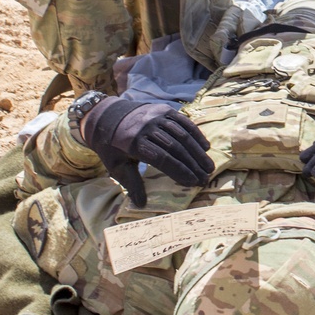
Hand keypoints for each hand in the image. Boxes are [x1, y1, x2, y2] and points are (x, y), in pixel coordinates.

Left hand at [80, 96, 214, 206]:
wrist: (105, 116)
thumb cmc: (112, 146)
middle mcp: (147, 127)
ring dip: (198, 151)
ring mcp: (156, 116)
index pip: (162, 159)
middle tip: (205, 178)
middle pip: (175, 147)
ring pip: (182, 135)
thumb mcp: (117, 167)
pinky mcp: (163, 109)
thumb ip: (132, 184)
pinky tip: (205, 146)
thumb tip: (142, 205)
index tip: (193, 182)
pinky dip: (196, 134)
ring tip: (209, 166)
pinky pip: (183, 122)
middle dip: (193, 164)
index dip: (179, 171)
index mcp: (134, 143)